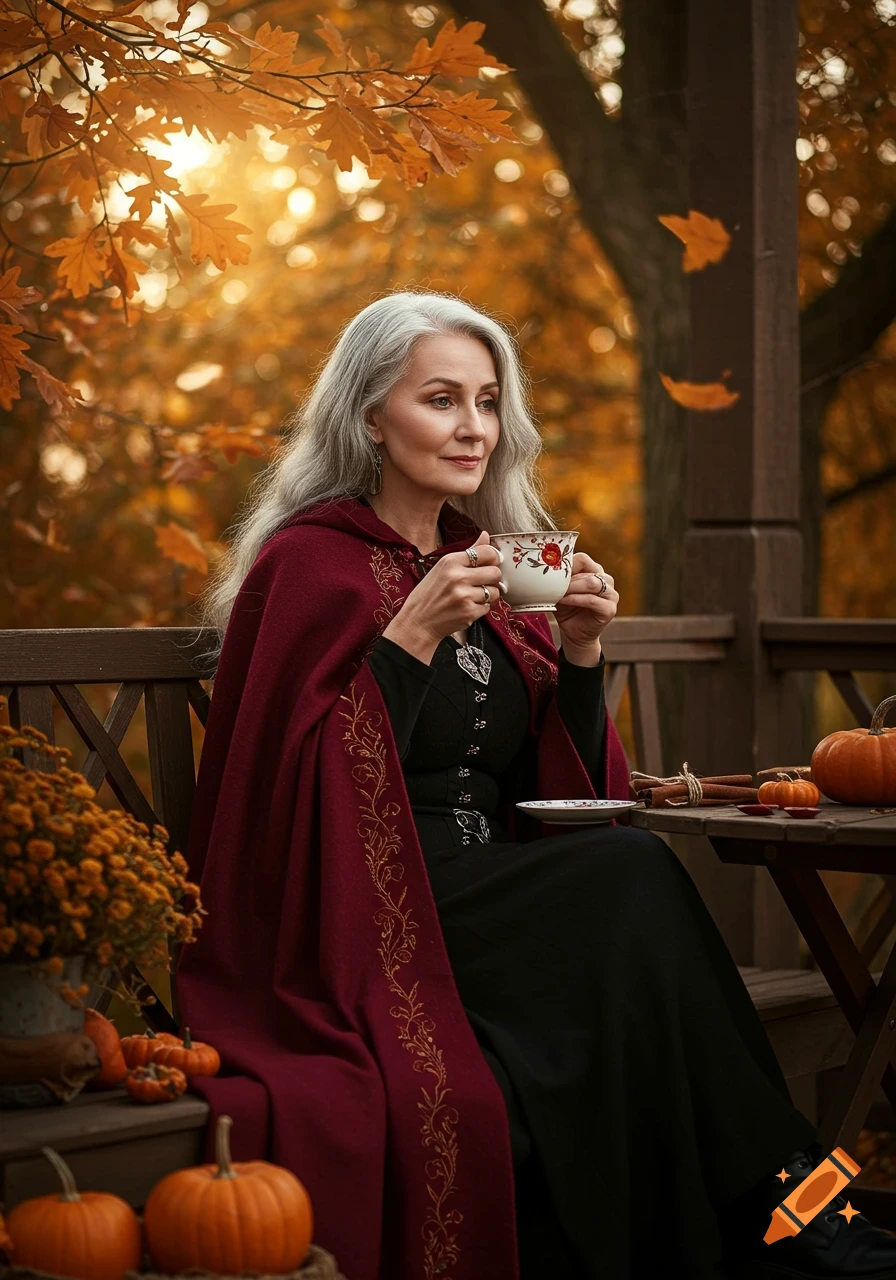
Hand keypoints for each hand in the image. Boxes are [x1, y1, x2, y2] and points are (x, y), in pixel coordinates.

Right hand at [382, 529, 505, 661]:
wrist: (417, 622)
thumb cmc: (428, 594)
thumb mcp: (442, 568)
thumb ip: (468, 552)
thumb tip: (485, 535)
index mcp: (450, 561)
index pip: (486, 552)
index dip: (493, 558)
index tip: (490, 563)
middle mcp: (458, 577)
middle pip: (495, 572)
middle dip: (492, 578)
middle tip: (481, 582)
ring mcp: (464, 596)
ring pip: (495, 591)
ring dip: (488, 595)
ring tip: (472, 596)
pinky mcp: (469, 612)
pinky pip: (488, 607)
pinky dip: (481, 608)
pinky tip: (467, 607)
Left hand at [554, 554, 617, 656]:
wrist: (573, 634)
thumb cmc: (566, 609)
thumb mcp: (560, 591)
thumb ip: (559, 579)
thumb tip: (545, 566)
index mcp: (595, 572)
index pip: (583, 559)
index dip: (567, 565)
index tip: (552, 574)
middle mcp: (606, 580)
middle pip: (587, 569)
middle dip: (567, 578)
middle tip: (552, 585)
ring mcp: (611, 595)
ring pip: (592, 582)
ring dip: (572, 587)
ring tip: (559, 593)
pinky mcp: (610, 609)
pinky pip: (592, 600)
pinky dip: (575, 599)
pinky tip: (564, 601)